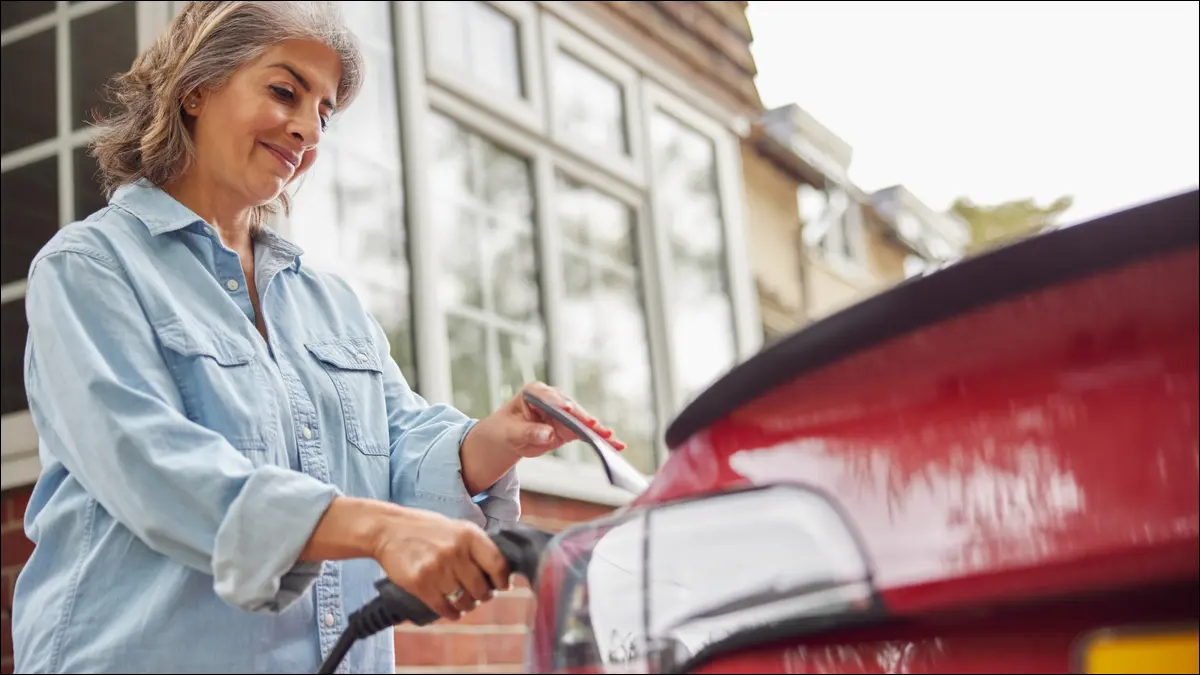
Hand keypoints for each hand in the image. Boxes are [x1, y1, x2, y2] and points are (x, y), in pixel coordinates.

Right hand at [371, 505, 510, 620]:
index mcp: (468, 535)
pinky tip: (452, 610)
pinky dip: (451, 613)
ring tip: (465, 602)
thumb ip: (475, 546)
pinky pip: (443, 607)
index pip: (497, 564)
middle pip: (481, 588)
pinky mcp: (420, 583)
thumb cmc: (426, 529)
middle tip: (480, 595)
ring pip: (463, 601)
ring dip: (467, 606)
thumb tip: (498, 571)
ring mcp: (437, 568)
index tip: (502, 586)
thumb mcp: (456, 528)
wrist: (388, 530)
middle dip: (483, 596)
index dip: (503, 580)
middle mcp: (455, 551)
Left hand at [485, 382, 626, 459]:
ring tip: (611, 439)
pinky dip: (599, 439)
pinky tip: (614, 444)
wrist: (508, 437)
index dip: (559, 403)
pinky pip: (586, 433)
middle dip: (583, 419)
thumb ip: (529, 432)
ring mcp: (564, 413)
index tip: (567, 409)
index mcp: (535, 393)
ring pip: (583, 421)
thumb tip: (548, 434)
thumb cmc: (506, 430)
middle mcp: (554, 399)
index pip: (549, 397)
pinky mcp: (570, 427)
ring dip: (597, 431)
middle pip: (571, 409)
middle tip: (595, 427)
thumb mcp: (512, 433)